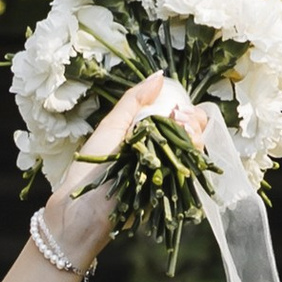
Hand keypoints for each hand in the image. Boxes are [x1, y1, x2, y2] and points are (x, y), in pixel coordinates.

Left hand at [48, 71, 190, 257]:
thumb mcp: (111, 126)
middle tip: (178, 119)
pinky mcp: (171, 189)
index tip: (178, 109)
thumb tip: (159, 75)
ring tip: (179, 132)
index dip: (186, 110)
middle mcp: (162, 151)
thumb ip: (134, 100)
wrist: (84, 206)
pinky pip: (192, 170)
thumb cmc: (90, 166)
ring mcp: (168, 171)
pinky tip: (184, 149)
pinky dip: (192, 156)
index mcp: (148, 133)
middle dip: (194, 120)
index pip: (180, 116)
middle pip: (194, 130)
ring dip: (194, 136)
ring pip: (197, 148)